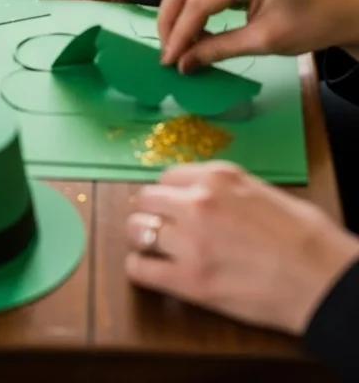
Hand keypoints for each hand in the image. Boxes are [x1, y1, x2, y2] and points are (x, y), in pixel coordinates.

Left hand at [126, 161, 358, 333]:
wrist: (320, 277)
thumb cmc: (303, 236)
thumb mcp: (261, 189)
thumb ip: (225, 189)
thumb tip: (202, 194)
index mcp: (218, 177)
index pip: (167, 175)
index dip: (169, 192)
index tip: (171, 203)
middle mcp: (197, 203)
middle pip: (146, 198)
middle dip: (151, 211)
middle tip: (160, 225)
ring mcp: (190, 242)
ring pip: (137, 230)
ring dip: (143, 238)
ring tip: (154, 247)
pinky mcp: (189, 281)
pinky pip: (140, 270)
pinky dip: (140, 269)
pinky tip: (150, 270)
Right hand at [158, 0, 358, 70]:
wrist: (339, 7)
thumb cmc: (309, 23)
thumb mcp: (263, 40)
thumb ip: (218, 49)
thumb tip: (182, 64)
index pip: (197, 2)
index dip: (178, 34)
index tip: (168, 62)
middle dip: (169, 20)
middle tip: (166, 53)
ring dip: (177, 12)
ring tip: (175, 44)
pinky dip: (192, 4)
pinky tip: (191, 29)